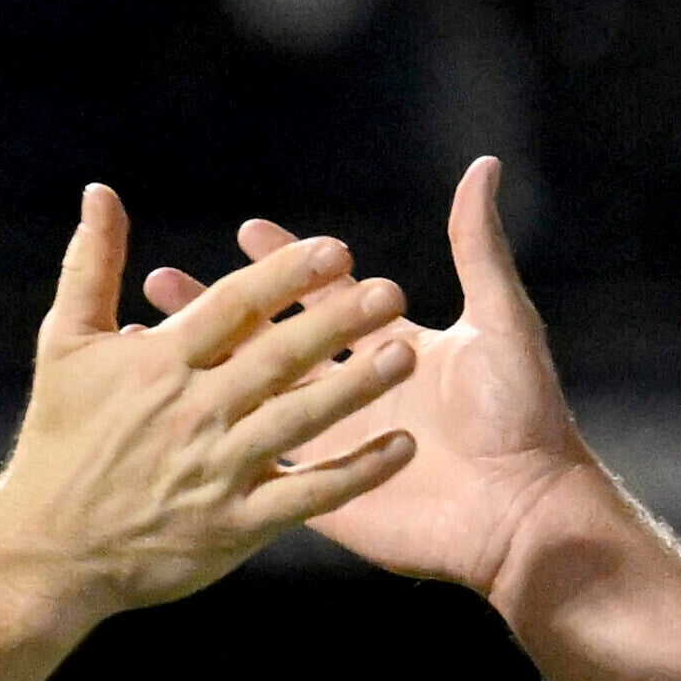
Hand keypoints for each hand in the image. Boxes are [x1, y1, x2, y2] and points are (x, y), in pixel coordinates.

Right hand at [0, 186, 416, 616]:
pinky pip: (309, 495)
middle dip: (336, 323)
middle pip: (277, 357)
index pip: (234, 306)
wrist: (46, 551)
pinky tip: (402, 448)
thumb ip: (90, 265)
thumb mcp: (63, 345)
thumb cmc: (58, 441)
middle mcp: (193, 411)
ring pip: (299, 421)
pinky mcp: (236, 526)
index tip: (335, 250)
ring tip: (404, 355)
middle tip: (391, 291)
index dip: (285, 275)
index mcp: (159, 362)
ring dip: (355, 387)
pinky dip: (357, 473)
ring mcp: (217, 471)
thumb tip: (100, 191)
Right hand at [141, 156, 600, 601]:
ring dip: (207, 372)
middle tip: (163, 280)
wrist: (527, 514)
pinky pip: (271, 467)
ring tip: (153, 344)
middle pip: (273, 343)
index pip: (322, 295)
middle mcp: (355, 394)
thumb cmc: (521, 416)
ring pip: (255, 402)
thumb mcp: (499, 321)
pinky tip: (183, 421)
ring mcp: (336, 448)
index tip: (245, 228)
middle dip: (219, 309)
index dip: (284, 263)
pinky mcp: (325, 500)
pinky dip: (230, 441)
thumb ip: (477, 246)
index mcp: (388, 347)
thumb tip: (484, 165)